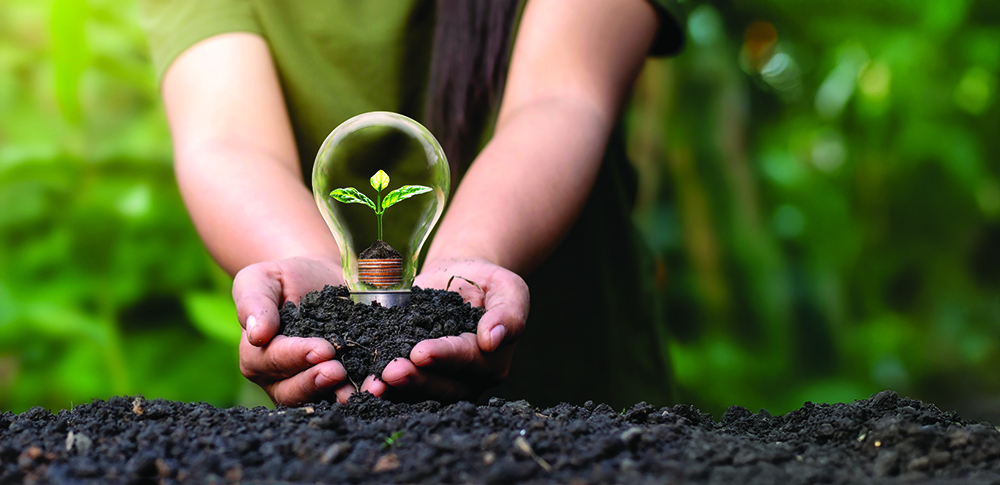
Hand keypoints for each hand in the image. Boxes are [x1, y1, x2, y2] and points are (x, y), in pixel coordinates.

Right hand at [233, 256, 354, 404]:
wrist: (319, 278)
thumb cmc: (284, 279)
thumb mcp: (260, 279)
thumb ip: (253, 303)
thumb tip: (256, 334)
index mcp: (258, 356)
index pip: (273, 360)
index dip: (296, 356)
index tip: (321, 348)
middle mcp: (281, 379)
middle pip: (293, 390)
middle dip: (316, 382)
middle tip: (338, 371)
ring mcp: (311, 384)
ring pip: (321, 398)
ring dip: (341, 395)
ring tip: (360, 388)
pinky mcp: (340, 383)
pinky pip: (348, 391)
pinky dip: (363, 390)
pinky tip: (379, 385)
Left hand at [361, 257, 528, 401]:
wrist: (460, 278)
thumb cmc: (487, 282)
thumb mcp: (507, 288)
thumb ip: (508, 313)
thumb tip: (492, 340)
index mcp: (493, 360)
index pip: (468, 360)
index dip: (445, 356)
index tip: (421, 352)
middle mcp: (469, 379)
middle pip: (444, 385)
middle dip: (416, 378)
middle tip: (391, 371)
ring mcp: (443, 382)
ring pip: (421, 393)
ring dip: (396, 390)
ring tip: (374, 384)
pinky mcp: (419, 377)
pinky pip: (402, 388)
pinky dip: (384, 386)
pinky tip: (364, 383)